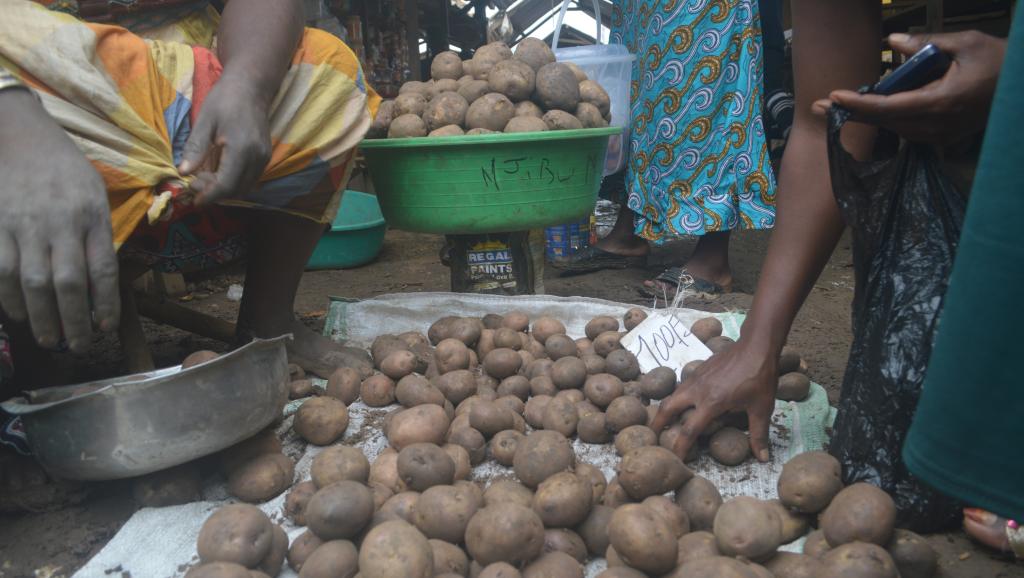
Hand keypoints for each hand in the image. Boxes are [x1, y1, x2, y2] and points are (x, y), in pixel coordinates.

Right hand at [0, 89, 119, 350]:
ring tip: (50, 341)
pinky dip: (9, 299)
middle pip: (67, 283)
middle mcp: (60, 222)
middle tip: (78, 346)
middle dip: (73, 321)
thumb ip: (98, 237)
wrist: (20, 137)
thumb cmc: (65, 172)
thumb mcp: (95, 196)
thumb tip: (100, 286)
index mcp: (91, 216)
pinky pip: (1, 270)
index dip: (105, 305)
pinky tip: (19, 316)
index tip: (106, 329)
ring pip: (33, 282)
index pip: (102, 270)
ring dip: (42, 318)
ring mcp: (24, 224)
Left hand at [178, 74, 271, 203]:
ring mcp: (264, 158)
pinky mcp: (265, 157)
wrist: (251, 87)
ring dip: (224, 189)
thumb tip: (183, 172)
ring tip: (205, 176)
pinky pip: (249, 179)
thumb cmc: (225, 99)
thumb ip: (195, 148)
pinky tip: (218, 170)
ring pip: (244, 187)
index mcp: (241, 148)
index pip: (226, 184)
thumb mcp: (204, 121)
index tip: (192, 198)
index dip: (208, 195)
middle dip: (214, 193)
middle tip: (195, 182)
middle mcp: (257, 157)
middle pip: (236, 190)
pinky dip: (233, 182)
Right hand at [651, 340, 778, 461]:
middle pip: (667, 408)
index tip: (675, 460)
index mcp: (711, 403)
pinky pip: (682, 386)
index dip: (680, 447)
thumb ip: (758, 434)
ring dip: (665, 410)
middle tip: (652, 437)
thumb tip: (763, 459)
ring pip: (672, 395)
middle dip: (657, 424)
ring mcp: (696, 378)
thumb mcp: (761, 408)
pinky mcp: (699, 369)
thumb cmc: (760, 377)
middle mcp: (697, 390)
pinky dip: (677, 397)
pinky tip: (683, 402)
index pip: (689, 430)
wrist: (756, 346)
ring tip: (662, 422)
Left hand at [813, 31, 1006, 144]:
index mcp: (939, 103)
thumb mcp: (966, 43)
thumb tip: (894, 41)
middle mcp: (936, 126)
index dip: (858, 105)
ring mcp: (941, 136)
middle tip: (817, 106)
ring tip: (838, 107)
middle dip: (851, 113)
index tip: (832, 98)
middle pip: (884, 122)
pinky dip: (889, 121)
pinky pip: (909, 132)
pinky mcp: (946, 138)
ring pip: (895, 129)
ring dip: (868, 118)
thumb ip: (927, 43)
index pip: (888, 108)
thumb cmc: (1000, 62)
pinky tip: (870, 112)